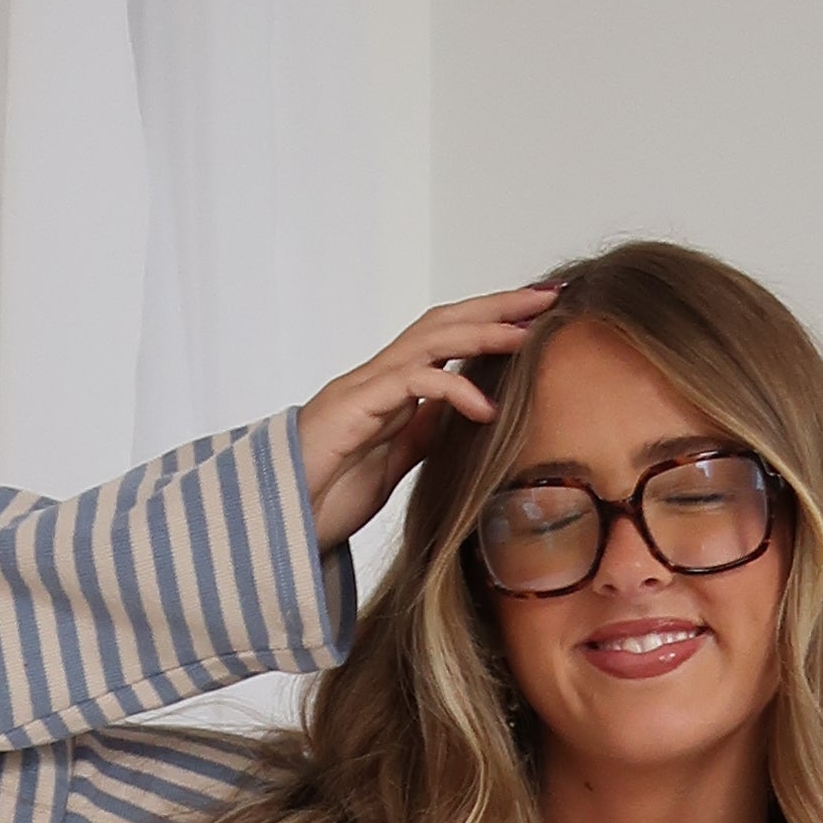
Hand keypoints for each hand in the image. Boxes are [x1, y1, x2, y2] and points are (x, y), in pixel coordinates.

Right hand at [294, 288, 559, 552]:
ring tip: (530, 334)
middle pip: (444, 321)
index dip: (492, 319)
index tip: (540, 313)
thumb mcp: (392, 465)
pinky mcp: (352, 410)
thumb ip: (423, 434)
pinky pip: (411, 385)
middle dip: (499, 305)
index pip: (446, 337)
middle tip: (550, 295)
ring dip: (484, 331)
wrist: (272, 528)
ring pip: (430, 339)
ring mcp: (361, 389)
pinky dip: (453, 389)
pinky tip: (486, 408)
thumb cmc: (323, 500)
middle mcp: (375, 378)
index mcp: (388, 389)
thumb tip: (462, 416)